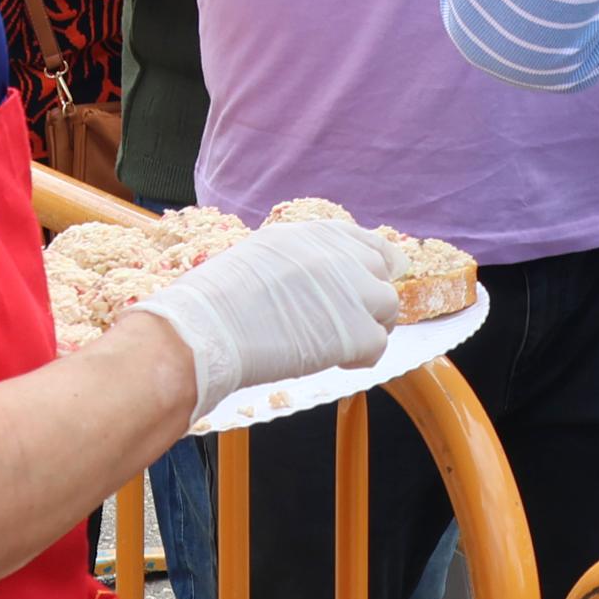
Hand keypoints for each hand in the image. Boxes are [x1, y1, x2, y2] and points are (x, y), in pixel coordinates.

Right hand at [127, 222, 399, 412]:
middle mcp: (342, 256)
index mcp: (315, 235)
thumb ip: (296, 260)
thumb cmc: (216, 298)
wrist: (209, 329)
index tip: (369, 281)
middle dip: (369, 298)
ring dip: (370, 327)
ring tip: (341, 345)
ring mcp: (354, 293)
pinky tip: (335, 363)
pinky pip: (378, 346)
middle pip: (382, 274)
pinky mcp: (358, 332)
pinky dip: (361, 358)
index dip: (370, 264)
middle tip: (347, 322)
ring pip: (389, 309)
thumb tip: (308, 278)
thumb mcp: (261, 255)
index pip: (365, 241)